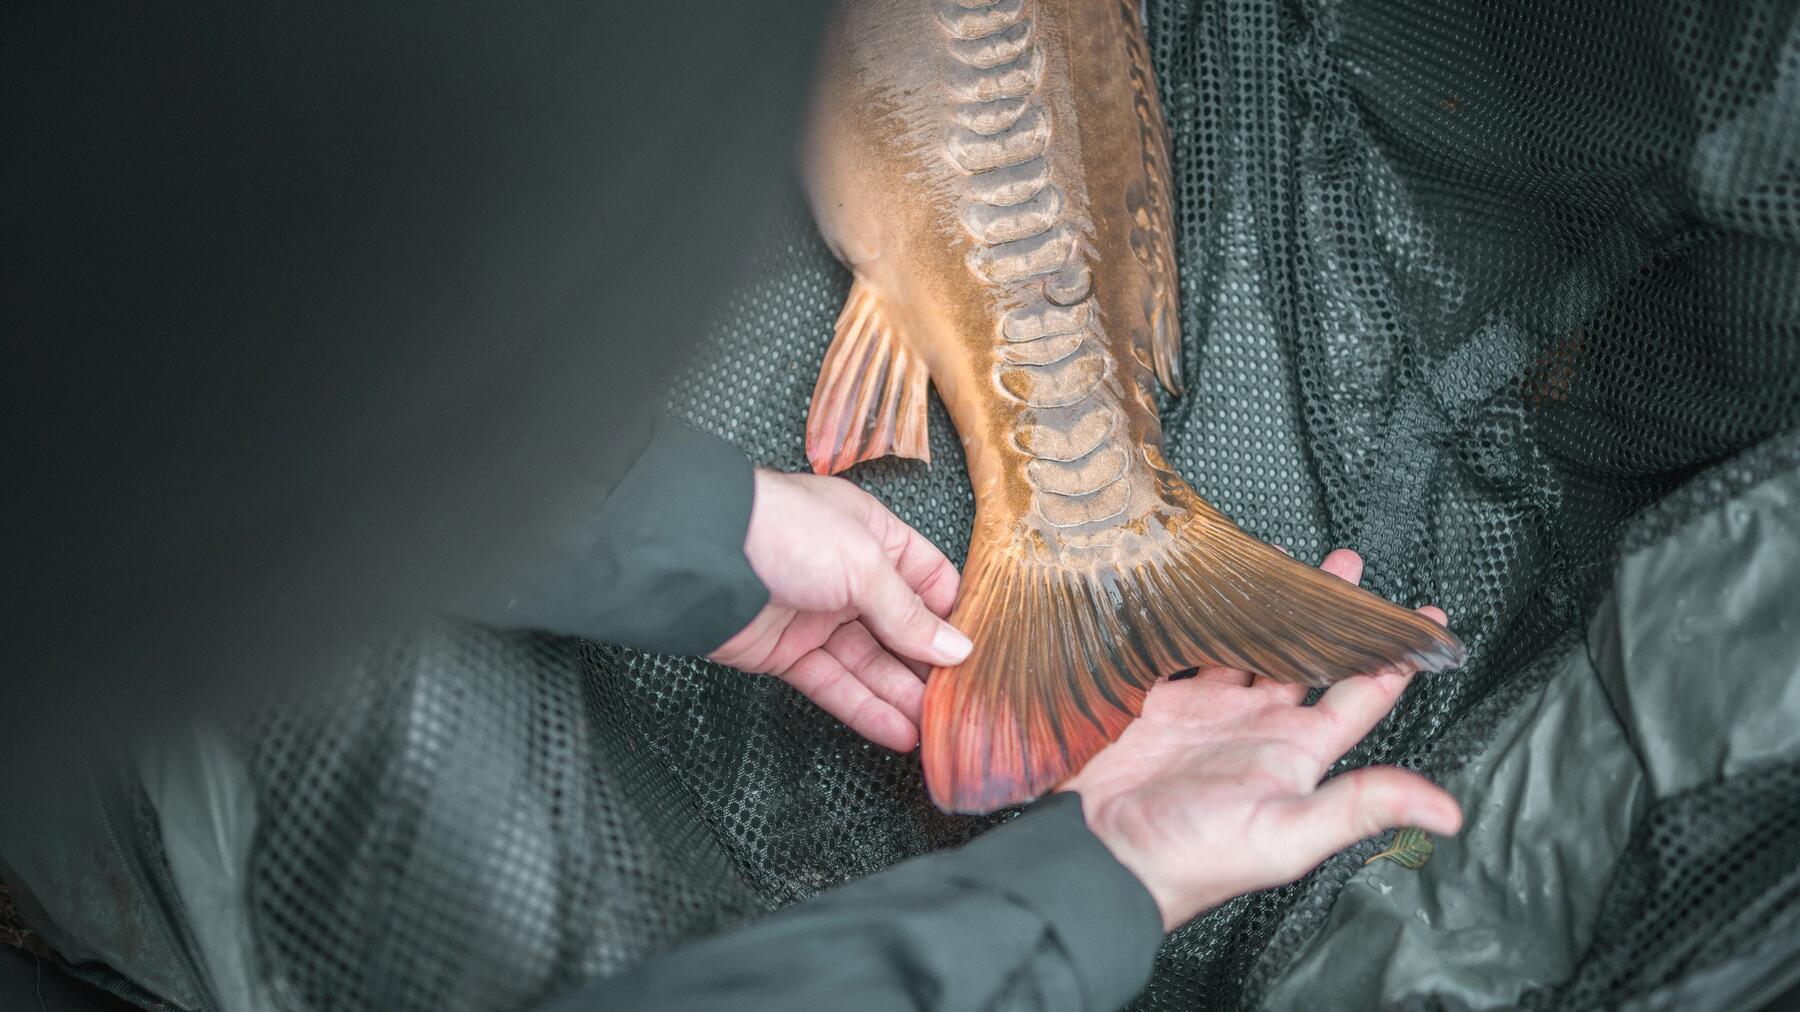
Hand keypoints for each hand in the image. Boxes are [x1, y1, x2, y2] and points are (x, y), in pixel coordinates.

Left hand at [710, 470, 969, 751]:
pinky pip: (835, 684)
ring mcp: (817, 616)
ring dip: (901, 696)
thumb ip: (909, 613)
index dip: (953, 618)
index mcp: (872, 536)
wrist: (701, 556)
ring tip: (935, 730)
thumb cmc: (783, 532)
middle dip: (930, 666)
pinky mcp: (787, 653)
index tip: (979, 655)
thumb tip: (955, 648)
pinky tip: (896, 732)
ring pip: (870, 664)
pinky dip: (865, 709)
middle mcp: (847, 576)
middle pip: (901, 629)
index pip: (928, 580)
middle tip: (963, 703)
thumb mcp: (864, 563)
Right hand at [1062, 549, 1462, 930]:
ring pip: (1250, 643)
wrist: (1103, 854)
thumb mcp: (1286, 834)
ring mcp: (1209, 709)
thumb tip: (1448, 813)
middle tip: (1345, 562)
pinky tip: (1210, 586)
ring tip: (1282, 560)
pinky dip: (1201, 617)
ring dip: (1268, 604)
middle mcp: (1259, 724)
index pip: (1362, 694)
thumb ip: (1360, 808)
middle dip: (1329, 611)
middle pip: (1307, 655)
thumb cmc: (1196, 856)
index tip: (1428, 620)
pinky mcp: (1159, 699)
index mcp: (1297, 751)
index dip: (1395, 657)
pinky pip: (1189, 646)